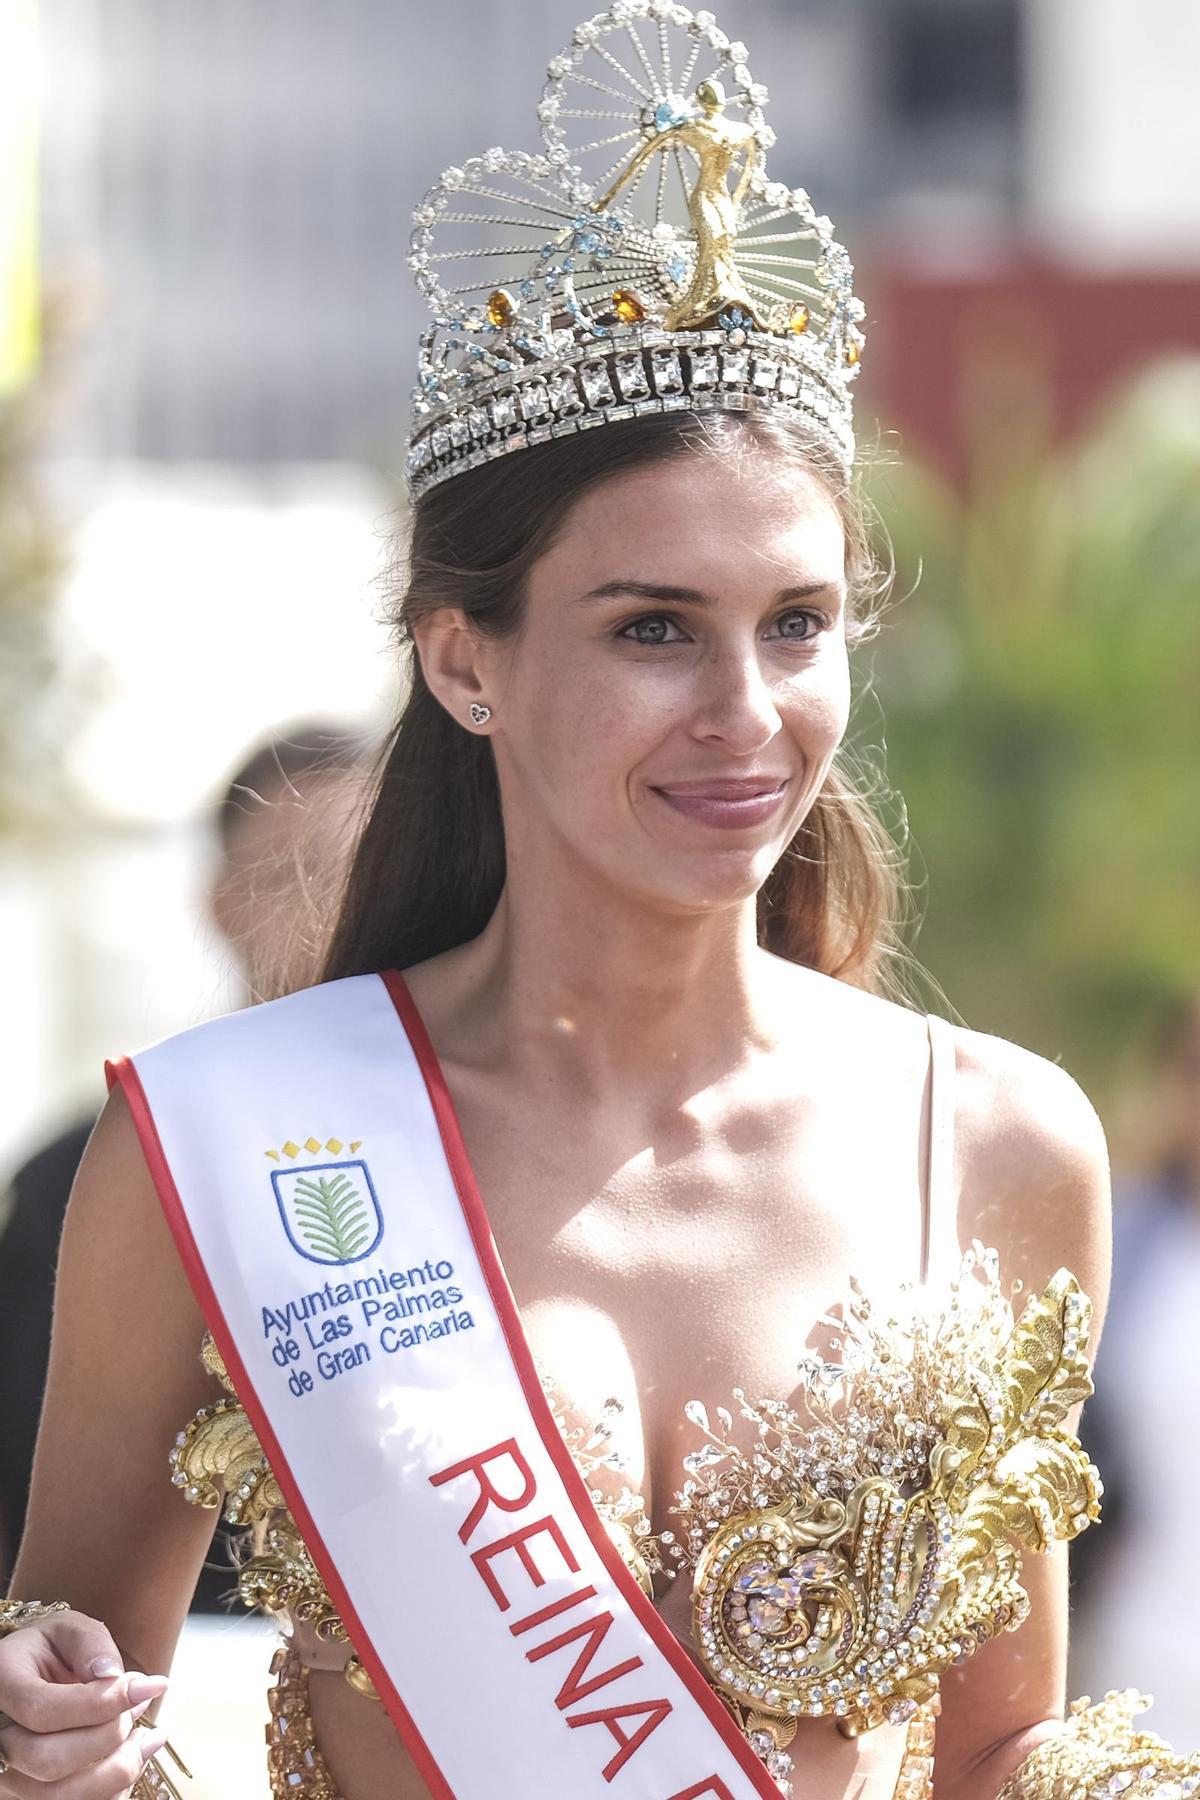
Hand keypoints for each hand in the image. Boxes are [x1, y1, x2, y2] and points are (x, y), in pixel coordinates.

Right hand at [0, 1612, 168, 1799]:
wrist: (32, 1676)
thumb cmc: (51, 1650)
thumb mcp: (69, 1629)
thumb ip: (91, 1645)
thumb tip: (113, 1678)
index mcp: (2, 1685)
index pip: (44, 1710)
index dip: (102, 1703)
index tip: (150, 1686)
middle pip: (48, 1761)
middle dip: (108, 1738)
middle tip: (139, 1707)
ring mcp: (7, 1773)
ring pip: (56, 1797)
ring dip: (115, 1772)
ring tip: (146, 1739)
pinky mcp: (27, 1795)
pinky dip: (109, 1793)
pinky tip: (131, 1760)